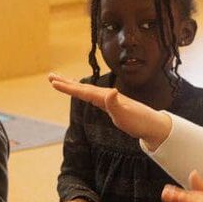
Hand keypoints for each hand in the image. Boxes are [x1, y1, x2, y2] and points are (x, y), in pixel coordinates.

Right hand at [48, 73, 170, 149]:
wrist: (152, 125)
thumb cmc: (138, 122)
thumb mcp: (125, 115)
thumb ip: (115, 103)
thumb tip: (111, 91)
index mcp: (105, 97)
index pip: (82, 91)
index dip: (67, 88)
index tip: (53, 83)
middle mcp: (105, 95)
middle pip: (81, 87)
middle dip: (65, 82)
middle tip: (50, 76)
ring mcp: (108, 99)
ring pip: (86, 90)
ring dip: (72, 85)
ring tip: (61, 81)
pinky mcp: (110, 104)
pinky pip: (91, 95)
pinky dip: (82, 91)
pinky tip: (82, 92)